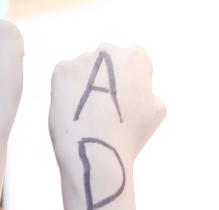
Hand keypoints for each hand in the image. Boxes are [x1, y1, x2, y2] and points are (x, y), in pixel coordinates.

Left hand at [49, 44, 164, 167]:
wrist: (95, 150)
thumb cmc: (129, 135)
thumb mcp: (157, 111)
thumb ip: (150, 92)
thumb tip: (138, 90)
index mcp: (136, 57)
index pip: (134, 62)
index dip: (130, 83)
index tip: (124, 102)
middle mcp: (109, 50)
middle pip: (107, 62)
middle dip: (105, 79)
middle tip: (103, 108)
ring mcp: (83, 59)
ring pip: (84, 70)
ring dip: (85, 85)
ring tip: (86, 114)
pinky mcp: (61, 70)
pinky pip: (65, 78)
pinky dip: (66, 92)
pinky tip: (72, 111)